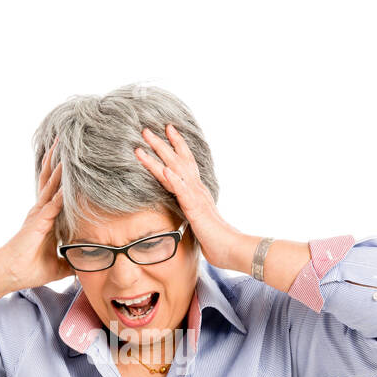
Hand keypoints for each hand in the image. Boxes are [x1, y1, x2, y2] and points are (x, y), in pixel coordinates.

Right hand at [0, 135, 72, 289]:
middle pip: (50, 180)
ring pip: (51, 184)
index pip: (55, 192)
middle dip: (57, 161)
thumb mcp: (57, 265)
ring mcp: (39, 214)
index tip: (71, 160)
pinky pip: (53, 202)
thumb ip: (70, 262)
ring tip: (65, 146)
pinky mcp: (39, 221)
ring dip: (58, 166)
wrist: (11, 274)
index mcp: (45, 218)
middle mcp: (40, 211)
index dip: (62, 176)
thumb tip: (83, 266)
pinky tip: (69, 176)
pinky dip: (62, 190)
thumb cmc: (29, 269)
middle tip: (65, 141)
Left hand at [134, 124, 244, 269]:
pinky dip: (174, 179)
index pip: (186, 162)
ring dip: (159, 155)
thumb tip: (187, 209)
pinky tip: (165, 169)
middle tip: (145, 129)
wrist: (231, 249)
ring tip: (145, 141)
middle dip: (160, 144)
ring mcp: (196, 197)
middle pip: (177, 160)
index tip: (168, 128)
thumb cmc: (216, 239)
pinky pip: (183, 191)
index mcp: (198, 191)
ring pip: (175, 170)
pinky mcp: (195, 209)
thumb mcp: (200, 220)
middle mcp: (197, 189)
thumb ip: (192, 210)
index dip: (177, 145)